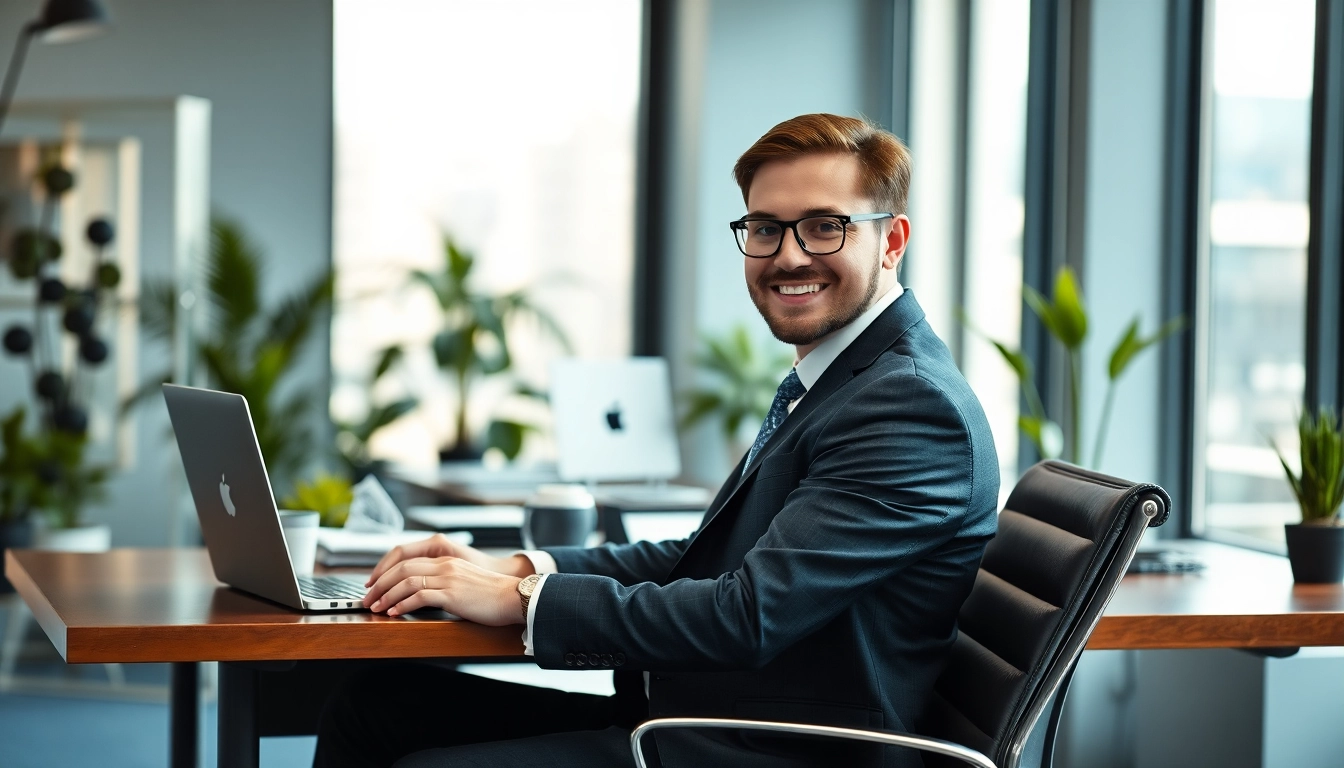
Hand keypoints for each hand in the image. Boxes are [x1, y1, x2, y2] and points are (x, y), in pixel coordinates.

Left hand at [362, 555, 525, 625]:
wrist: (514, 598)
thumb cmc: (492, 595)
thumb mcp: (464, 582)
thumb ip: (445, 582)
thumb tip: (423, 594)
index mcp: (446, 561)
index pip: (407, 559)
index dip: (386, 570)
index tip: (374, 583)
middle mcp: (445, 565)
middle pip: (402, 567)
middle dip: (380, 583)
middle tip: (367, 597)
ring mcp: (448, 578)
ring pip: (406, 581)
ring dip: (386, 595)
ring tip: (375, 607)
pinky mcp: (452, 594)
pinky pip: (419, 595)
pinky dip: (402, 604)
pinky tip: (394, 612)